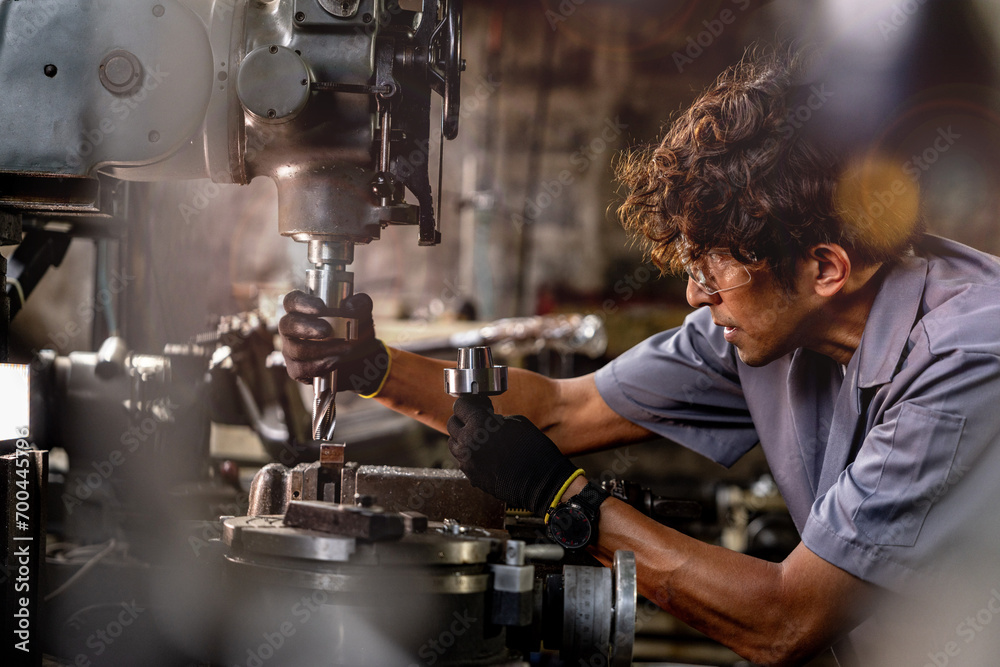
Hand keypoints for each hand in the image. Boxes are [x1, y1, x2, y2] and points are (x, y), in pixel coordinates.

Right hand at [278, 291, 388, 393]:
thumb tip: (349, 305)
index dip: (302, 303)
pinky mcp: (296, 369)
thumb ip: (359, 304)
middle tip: (327, 330)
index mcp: (302, 309)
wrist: (360, 357)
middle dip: (306, 327)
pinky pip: (302, 369)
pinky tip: (336, 362)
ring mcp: (291, 349)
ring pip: (296, 350)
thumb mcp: (362, 314)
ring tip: (344, 348)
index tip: (321, 307)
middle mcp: (292, 329)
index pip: (292, 301)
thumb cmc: (353, 329)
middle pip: (287, 325)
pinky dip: (320, 366)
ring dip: (321, 349)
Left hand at [447, 395, 578, 514]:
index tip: (475, 405)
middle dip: (464, 420)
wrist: (541, 482)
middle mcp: (467, 442)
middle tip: (477, 421)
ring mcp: (467, 461)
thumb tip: (485, 418)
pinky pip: (463, 460)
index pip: (460, 406)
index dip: (468, 404)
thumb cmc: (533, 449)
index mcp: (479, 424)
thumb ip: (494, 418)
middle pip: (452, 424)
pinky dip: (470, 455)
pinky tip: (486, 455)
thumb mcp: (516, 422)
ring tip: (481, 439)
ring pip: (454, 443)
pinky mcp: (471, 476)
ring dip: (463, 438)